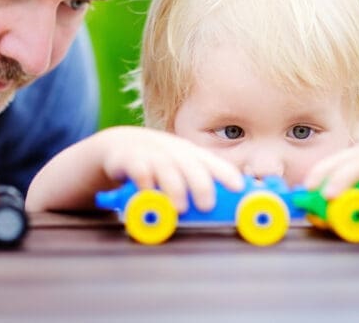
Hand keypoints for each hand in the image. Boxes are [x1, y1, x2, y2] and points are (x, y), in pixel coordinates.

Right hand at [98, 126, 243, 211]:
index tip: (238, 188)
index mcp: (190, 155)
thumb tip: (227, 212)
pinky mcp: (129, 159)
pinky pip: (138, 169)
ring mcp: (150, 154)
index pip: (212, 163)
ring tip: (180, 208)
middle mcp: (172, 152)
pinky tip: (149, 195)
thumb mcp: (180, 169)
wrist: (119, 146)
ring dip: (174, 188)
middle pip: (190, 165)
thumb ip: (198, 185)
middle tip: (207, 206)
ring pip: (165, 167)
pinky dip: (145, 182)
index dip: (226, 174)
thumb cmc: (157, 163)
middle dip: (201, 185)